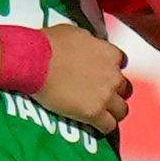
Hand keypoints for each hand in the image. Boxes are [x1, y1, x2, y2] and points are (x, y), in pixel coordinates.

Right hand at [17, 18, 134, 137]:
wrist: (34, 62)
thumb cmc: (50, 44)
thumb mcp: (75, 33)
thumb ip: (91, 43)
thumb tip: (91, 46)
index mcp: (110, 54)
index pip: (122, 63)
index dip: (112, 69)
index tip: (102, 72)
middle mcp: (113, 75)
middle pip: (125, 88)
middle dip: (115, 91)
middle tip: (100, 94)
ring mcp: (105, 96)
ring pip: (122, 110)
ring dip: (112, 111)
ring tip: (101, 113)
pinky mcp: (93, 113)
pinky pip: (108, 126)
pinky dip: (103, 126)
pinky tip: (95, 126)